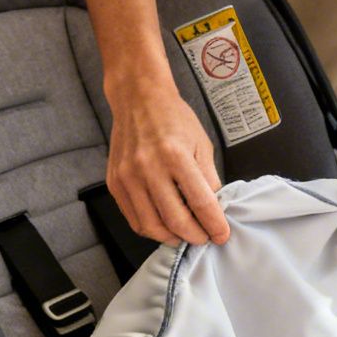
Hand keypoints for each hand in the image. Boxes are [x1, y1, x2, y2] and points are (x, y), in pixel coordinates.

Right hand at [106, 85, 229, 244]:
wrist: (138, 98)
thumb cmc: (173, 118)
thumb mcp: (201, 143)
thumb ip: (208, 178)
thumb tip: (216, 209)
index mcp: (175, 156)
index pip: (200, 202)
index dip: (214, 225)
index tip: (221, 235)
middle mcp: (148, 168)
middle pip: (174, 220)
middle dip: (194, 236)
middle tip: (204, 238)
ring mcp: (128, 177)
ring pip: (150, 226)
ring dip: (171, 238)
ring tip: (184, 234)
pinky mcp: (115, 183)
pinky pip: (133, 218)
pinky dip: (151, 228)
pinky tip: (164, 224)